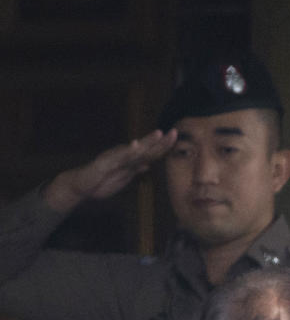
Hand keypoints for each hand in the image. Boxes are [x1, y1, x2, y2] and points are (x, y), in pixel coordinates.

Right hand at [43, 129, 177, 212]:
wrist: (81, 187)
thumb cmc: (102, 182)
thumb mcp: (123, 178)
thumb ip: (134, 170)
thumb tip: (147, 165)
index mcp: (130, 161)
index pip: (150, 153)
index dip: (164, 147)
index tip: (177, 139)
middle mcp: (124, 156)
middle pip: (146, 148)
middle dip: (160, 141)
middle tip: (174, 132)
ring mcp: (114, 158)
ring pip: (134, 150)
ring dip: (147, 141)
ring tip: (159, 134)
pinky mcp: (104, 163)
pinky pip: (117, 157)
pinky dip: (127, 151)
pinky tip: (135, 146)